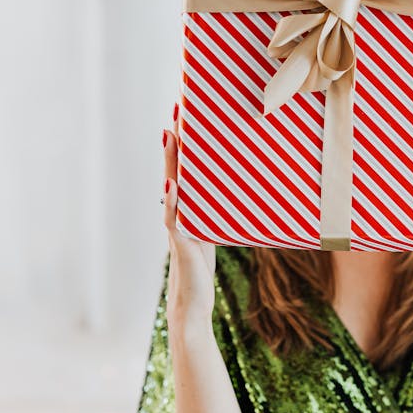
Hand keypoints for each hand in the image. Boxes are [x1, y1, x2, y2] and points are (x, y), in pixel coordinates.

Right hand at [163, 101, 215, 327]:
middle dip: (175, 141)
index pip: (185, 170)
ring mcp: (176, 226)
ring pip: (172, 187)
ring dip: (170, 161)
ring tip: (170, 134)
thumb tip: (243, 191)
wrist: (194, 304)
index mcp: (187, 209)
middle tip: (177, 109)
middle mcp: (178, 212)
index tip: (188, 113)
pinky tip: (174, 184)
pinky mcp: (180, 244)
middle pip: (174, 170)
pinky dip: (172, 200)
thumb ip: (219, 215)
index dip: (184, 144)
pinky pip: (174, 218)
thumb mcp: (216, 233)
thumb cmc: (203, 269)